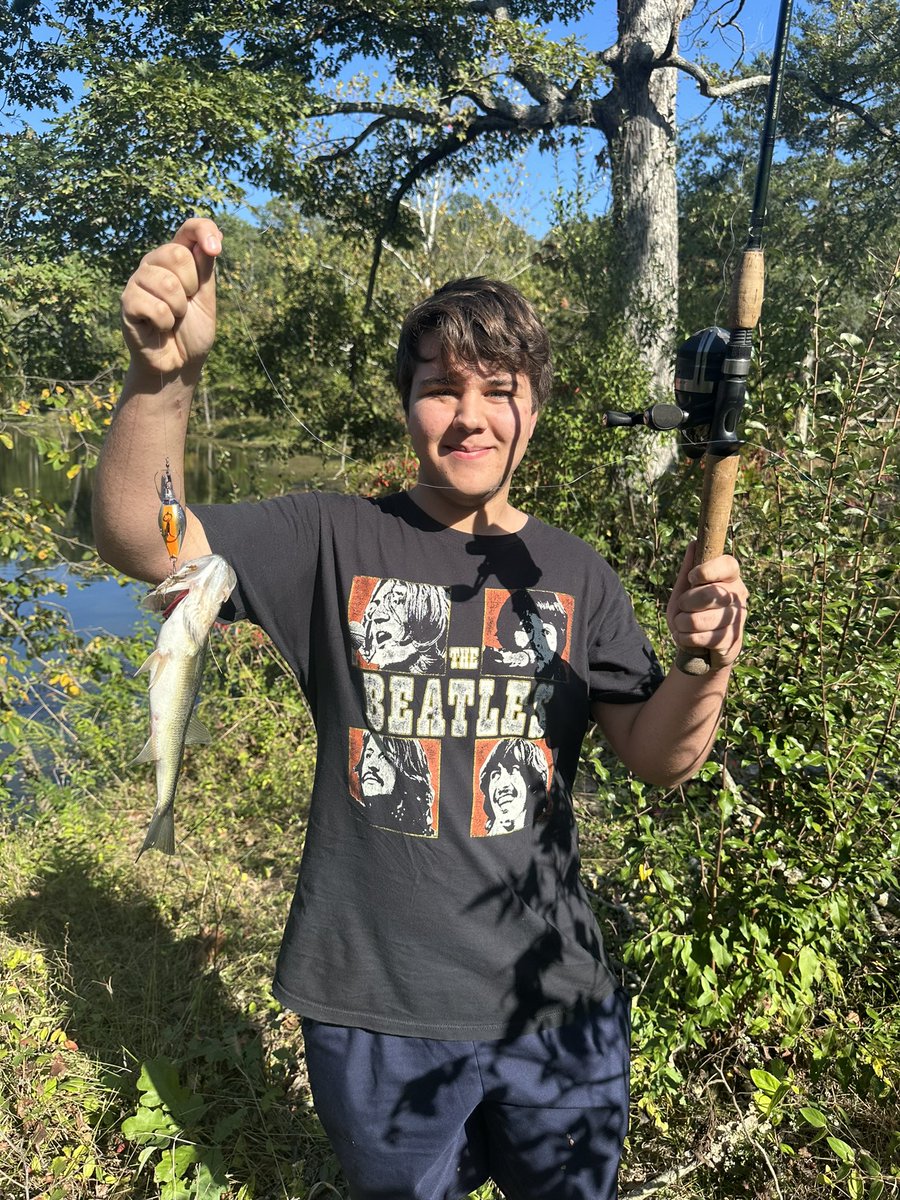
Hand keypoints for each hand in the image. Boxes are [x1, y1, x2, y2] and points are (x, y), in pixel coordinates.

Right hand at [121, 217, 221, 375]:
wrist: (178, 364)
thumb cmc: (192, 331)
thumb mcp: (206, 298)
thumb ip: (205, 268)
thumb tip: (212, 239)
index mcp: (176, 259)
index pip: (188, 229)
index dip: (203, 231)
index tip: (216, 249)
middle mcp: (154, 264)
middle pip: (177, 254)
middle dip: (191, 286)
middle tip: (186, 305)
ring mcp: (138, 281)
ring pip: (167, 283)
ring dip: (178, 309)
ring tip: (173, 319)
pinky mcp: (127, 302)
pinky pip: (155, 306)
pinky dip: (165, 323)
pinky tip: (159, 328)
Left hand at [666, 543, 747, 670]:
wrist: (699, 648)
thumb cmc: (692, 612)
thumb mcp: (685, 590)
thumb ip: (688, 569)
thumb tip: (694, 543)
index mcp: (729, 578)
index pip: (728, 565)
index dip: (709, 570)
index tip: (693, 577)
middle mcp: (738, 595)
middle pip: (710, 594)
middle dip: (686, 602)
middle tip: (682, 607)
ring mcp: (737, 619)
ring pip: (702, 619)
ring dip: (682, 623)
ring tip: (682, 625)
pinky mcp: (733, 640)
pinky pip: (702, 637)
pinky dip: (685, 638)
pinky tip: (686, 637)